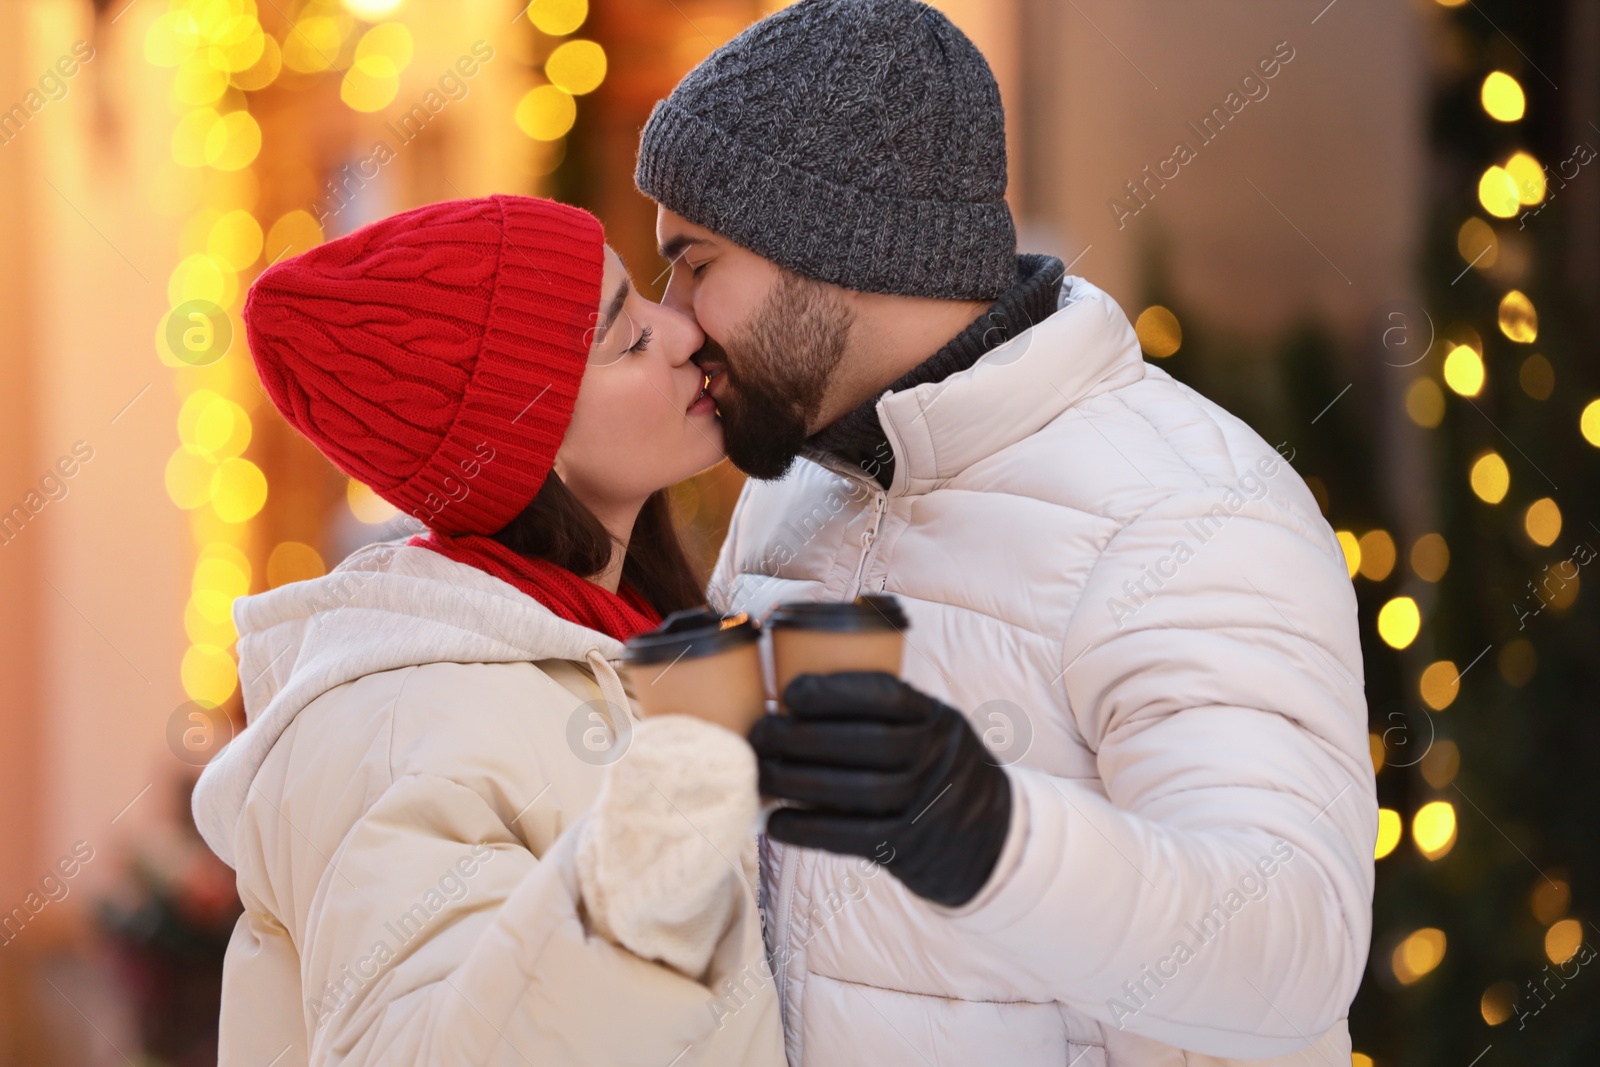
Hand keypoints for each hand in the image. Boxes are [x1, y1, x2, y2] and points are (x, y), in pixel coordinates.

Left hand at [748, 672, 1010, 907]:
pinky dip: (807, 829)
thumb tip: (793, 698)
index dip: (835, 691)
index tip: (791, 689)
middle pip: (864, 744)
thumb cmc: (936, 770)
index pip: (887, 696)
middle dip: (802, 736)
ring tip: (761, 772)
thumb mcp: (932, 727)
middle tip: (760, 732)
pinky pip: (851, 837)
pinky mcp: (907, 847)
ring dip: (796, 781)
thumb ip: (886, 713)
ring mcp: (924, 805)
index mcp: (937, 718)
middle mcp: (935, 758)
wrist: (990, 839)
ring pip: (854, 791)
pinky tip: (775, 821)